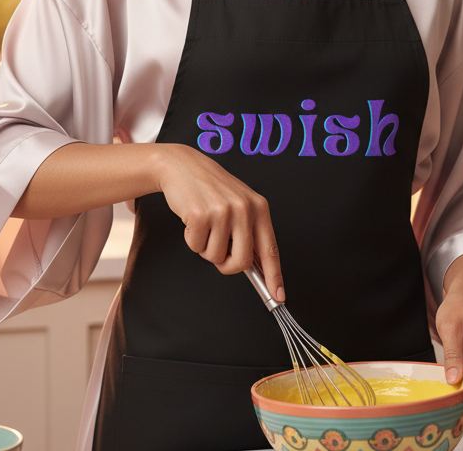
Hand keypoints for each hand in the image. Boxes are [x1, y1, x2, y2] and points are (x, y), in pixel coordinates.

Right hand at [153, 143, 283, 297]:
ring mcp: (223, 211)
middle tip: (219, 252)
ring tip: (205, 225)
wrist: (184, 166)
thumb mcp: (239, 204)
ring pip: (215, 257)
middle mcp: (245, 209)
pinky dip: (192, 239)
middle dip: (227, 265)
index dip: (274, 276)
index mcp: (260, 208)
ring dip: (206, 247)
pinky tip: (193, 220)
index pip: (270, 249)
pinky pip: (196, 247)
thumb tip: (256, 267)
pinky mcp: (200, 215)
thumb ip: (249, 231)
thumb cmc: (212, 189)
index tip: (278, 296)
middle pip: (241, 262)